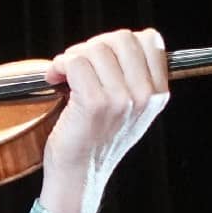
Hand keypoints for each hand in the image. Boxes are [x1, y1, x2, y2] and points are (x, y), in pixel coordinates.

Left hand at [38, 28, 171, 212]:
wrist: (79, 174)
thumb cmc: (96, 139)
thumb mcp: (129, 108)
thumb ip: (132, 75)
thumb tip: (112, 41)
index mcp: (157, 94)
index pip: (149, 39)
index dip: (117, 43)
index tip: (98, 59)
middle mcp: (144, 96)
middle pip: (121, 38)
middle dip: (92, 46)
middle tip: (75, 65)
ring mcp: (121, 99)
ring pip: (95, 49)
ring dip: (71, 57)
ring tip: (63, 75)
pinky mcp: (95, 103)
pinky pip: (75, 62)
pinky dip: (59, 65)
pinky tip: (54, 79)